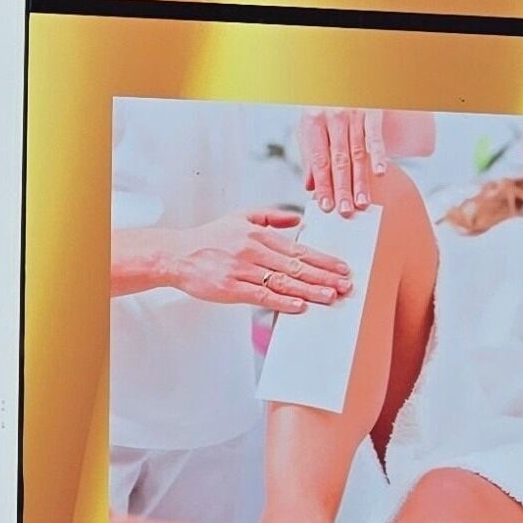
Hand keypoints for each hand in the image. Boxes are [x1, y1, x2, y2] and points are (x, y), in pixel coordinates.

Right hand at [162, 208, 351, 310]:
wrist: (176, 255)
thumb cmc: (208, 239)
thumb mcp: (240, 217)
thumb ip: (271, 216)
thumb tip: (299, 219)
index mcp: (258, 235)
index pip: (298, 249)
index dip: (323, 259)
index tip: (342, 267)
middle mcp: (252, 251)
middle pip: (295, 266)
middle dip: (324, 276)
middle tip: (346, 285)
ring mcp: (241, 270)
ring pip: (282, 282)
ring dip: (309, 290)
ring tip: (330, 296)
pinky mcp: (230, 288)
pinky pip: (260, 296)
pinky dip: (281, 301)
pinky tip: (298, 305)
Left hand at [298, 108, 388, 215]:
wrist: (342, 75)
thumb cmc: (324, 103)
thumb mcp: (310, 124)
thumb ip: (310, 154)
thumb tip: (310, 186)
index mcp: (313, 122)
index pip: (318, 160)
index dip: (322, 184)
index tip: (326, 205)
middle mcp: (332, 118)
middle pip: (338, 160)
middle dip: (342, 188)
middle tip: (345, 211)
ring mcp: (353, 114)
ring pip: (357, 153)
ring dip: (360, 180)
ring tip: (362, 202)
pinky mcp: (372, 111)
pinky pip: (375, 136)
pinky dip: (379, 156)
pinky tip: (380, 173)